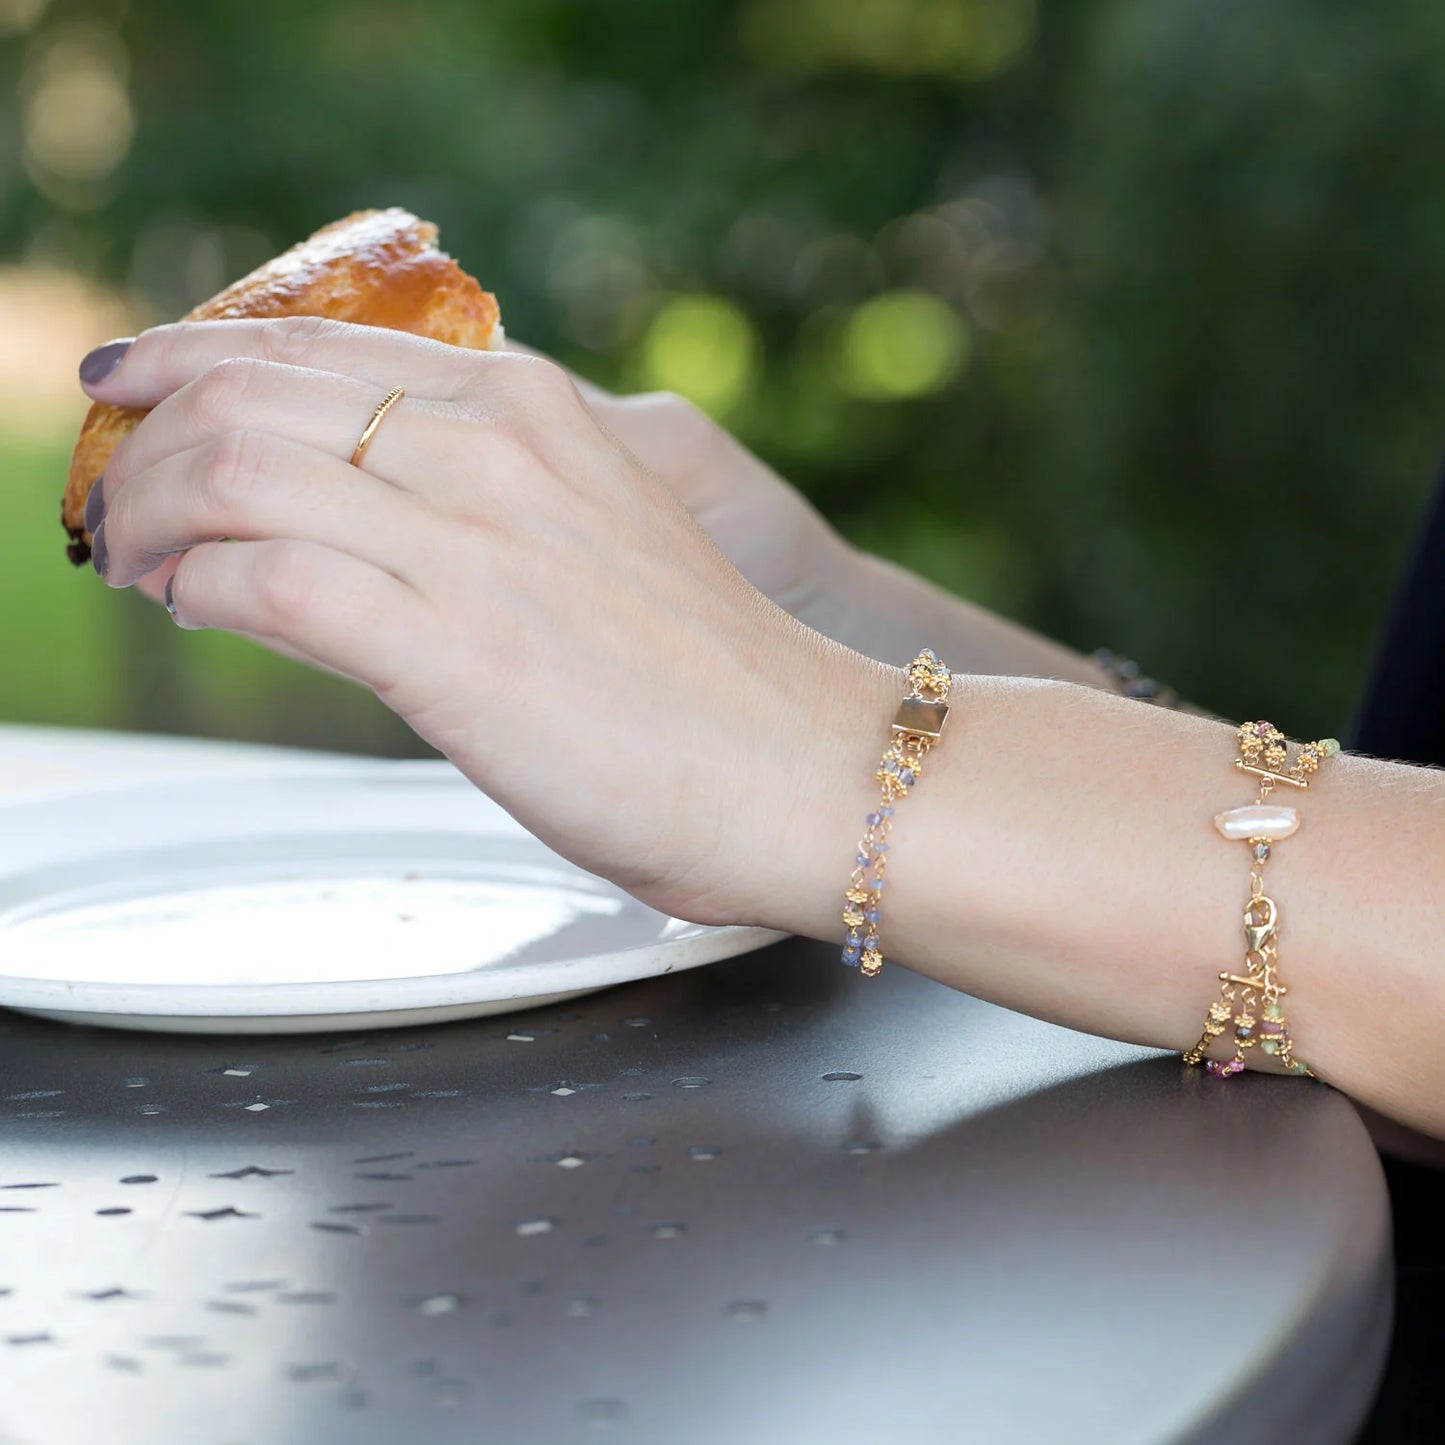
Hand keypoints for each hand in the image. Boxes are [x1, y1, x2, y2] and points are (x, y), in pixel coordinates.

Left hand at [81, 317, 891, 924]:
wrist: (807, 766)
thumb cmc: (709, 682)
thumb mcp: (589, 539)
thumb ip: (480, 505)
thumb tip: (346, 528)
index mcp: (530, 409)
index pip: (312, 343)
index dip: (193, 360)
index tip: (139, 393)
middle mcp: (494, 447)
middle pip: (248, 388)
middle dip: (148, 441)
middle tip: (123, 502)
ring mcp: (475, 539)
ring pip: (235, 469)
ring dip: (153, 514)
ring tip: (143, 562)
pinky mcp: (456, 647)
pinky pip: (269, 580)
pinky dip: (201, 586)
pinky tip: (197, 608)